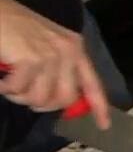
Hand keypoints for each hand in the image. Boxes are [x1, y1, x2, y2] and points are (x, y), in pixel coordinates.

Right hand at [0, 0, 110, 128]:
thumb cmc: (15, 27)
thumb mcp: (45, 45)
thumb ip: (58, 69)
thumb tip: (60, 100)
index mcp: (75, 49)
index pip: (92, 83)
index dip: (99, 107)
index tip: (104, 125)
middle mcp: (68, 52)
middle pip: (65, 99)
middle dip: (43, 104)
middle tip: (25, 96)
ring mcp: (50, 55)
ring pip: (40, 98)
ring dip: (21, 97)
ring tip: (11, 84)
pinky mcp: (30, 60)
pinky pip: (19, 90)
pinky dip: (6, 88)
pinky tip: (2, 78)